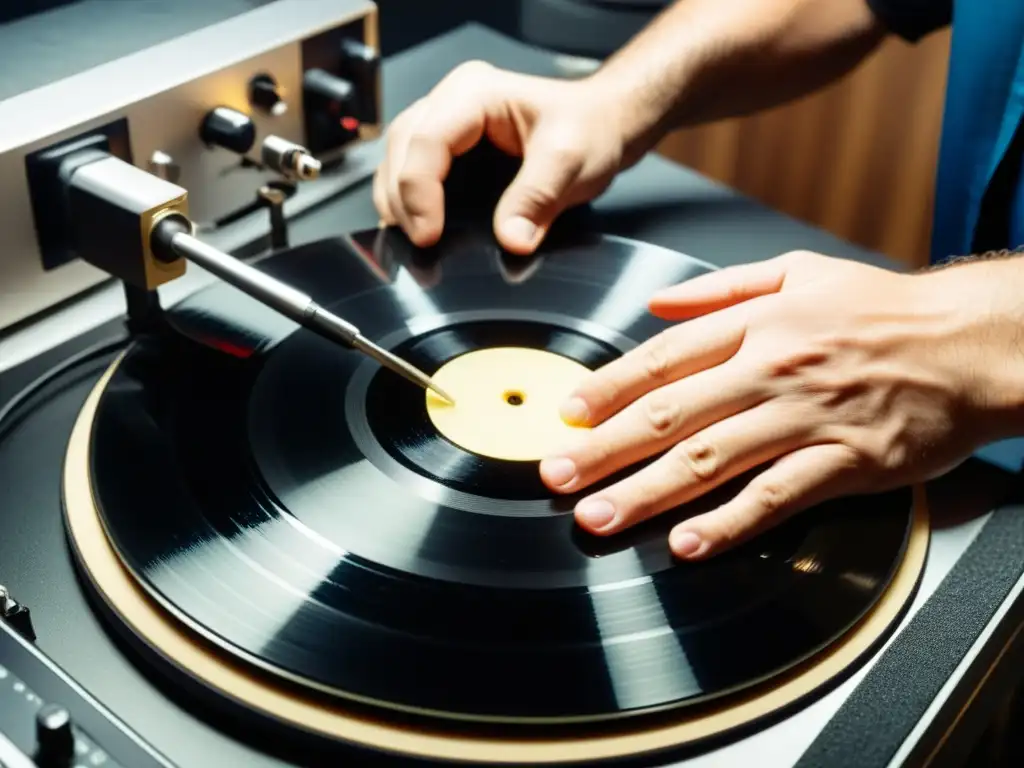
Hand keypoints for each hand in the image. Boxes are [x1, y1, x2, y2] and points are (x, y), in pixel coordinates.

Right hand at [373, 61, 631, 254]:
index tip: (430, 235)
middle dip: (403, 199)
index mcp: (474, 93)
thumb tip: (512, 240)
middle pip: (401, 148)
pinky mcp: (447, 150)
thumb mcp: (571, 160)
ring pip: (397, 159)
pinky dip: (408, 202)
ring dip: (399, 201)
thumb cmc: (587, 129)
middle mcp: (451, 102)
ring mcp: (445, 124)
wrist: (603, 127)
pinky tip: (420, 227)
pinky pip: (411, 171)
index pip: (426, 140)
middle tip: (421, 242)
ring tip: (417, 238)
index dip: (418, 191)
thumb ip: (538, 197)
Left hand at [540, 251, 993, 558]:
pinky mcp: (844, 460)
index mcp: (756, 323)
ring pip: (710, 459)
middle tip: (555, 474)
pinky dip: (729, 522)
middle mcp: (771, 368)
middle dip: (604, 448)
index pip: (662, 359)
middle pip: (670, 414)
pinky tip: (688, 542)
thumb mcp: (798, 270)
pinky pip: (776, 496)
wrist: (969, 341)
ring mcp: (806, 417)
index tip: (566, 414)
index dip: (607, 389)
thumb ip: (720, 288)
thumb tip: (655, 304)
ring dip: (646, 491)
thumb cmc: (882, 308)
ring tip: (598, 516)